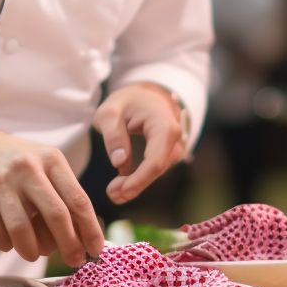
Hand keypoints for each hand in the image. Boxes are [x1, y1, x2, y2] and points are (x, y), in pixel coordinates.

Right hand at [0, 126, 104, 267]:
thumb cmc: (10, 161)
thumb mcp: (41, 163)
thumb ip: (61, 193)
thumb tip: (83, 236)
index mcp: (50, 159)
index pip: (78, 199)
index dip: (90, 229)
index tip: (96, 251)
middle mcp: (27, 167)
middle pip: (57, 216)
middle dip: (69, 245)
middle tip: (74, 261)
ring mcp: (0, 182)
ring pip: (24, 231)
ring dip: (33, 251)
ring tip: (34, 253)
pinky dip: (7, 245)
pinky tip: (8, 239)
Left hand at [93, 83, 185, 204]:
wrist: (145, 92)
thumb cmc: (127, 100)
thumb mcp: (110, 111)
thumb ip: (113, 135)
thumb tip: (120, 163)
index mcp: (164, 125)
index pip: (155, 160)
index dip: (138, 180)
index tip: (120, 192)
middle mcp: (176, 137)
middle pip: (157, 168)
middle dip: (135, 185)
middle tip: (111, 195)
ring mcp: (175, 144)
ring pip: (158, 170)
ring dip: (137, 183)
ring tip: (113, 191)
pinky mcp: (169, 151)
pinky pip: (156, 167)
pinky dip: (141, 177)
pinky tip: (123, 184)